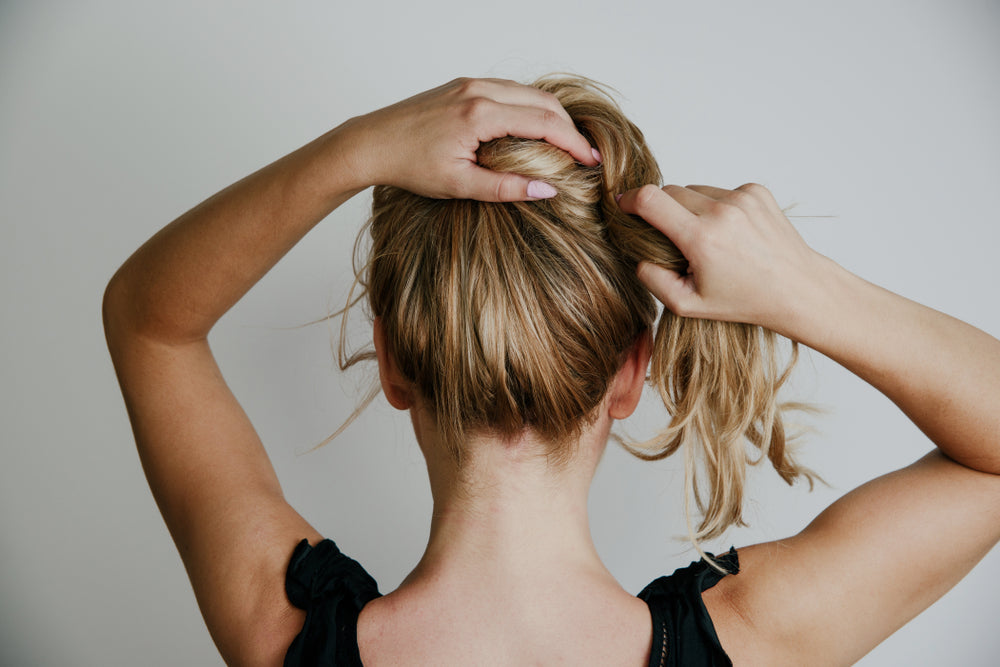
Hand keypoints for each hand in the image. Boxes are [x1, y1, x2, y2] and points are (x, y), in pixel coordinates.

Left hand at [346, 77, 599, 200]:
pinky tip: (533, 129)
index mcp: (479, 114)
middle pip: (542, 101)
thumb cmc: (409, 166)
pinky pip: (508, 90)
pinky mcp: (463, 85)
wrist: (370, 144)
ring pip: (527, 92)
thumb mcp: (459, 185)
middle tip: (584, 154)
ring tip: (564, 144)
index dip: (573, 142)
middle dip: (568, 127)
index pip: (544, 122)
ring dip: (550, 115)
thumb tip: (548, 190)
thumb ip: (506, 188)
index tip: (590, 161)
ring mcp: (470, 84)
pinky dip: (529, 107)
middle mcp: (478, 90)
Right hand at [617, 183, 825, 332]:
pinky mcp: (756, 191)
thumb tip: (638, 255)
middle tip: (672, 239)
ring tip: (708, 240)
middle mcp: (722, 212)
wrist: (797, 288)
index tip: (623, 205)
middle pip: (669, 192)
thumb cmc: (744, 300)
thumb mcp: (688, 305)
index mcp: (701, 239)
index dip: (629, 199)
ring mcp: (742, 198)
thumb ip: (653, 280)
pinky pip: (719, 191)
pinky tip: (730, 233)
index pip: (650, 200)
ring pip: (694, 191)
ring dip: (690, 209)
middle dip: (662, 210)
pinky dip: (716, 207)